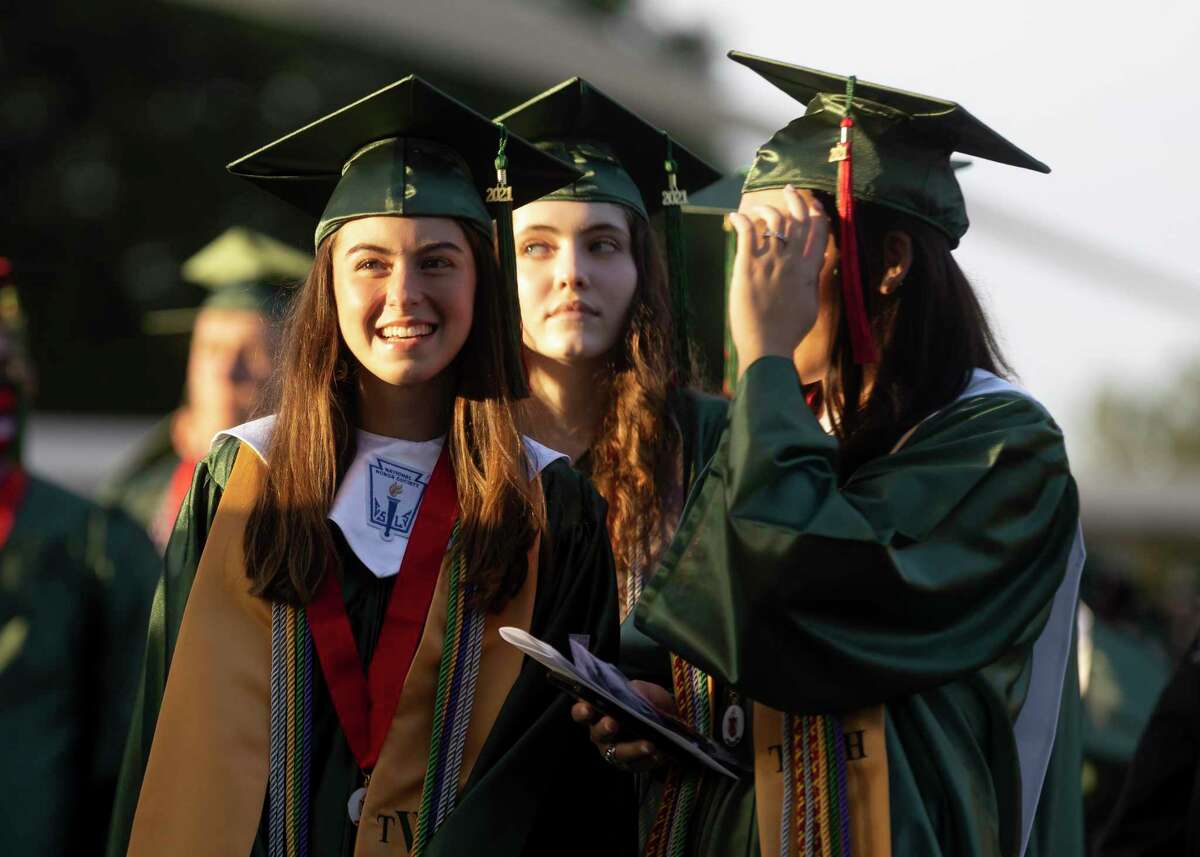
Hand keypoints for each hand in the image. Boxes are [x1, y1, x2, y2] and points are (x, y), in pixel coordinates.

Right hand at [569, 680, 674, 771]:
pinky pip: (638, 764)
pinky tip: (658, 753)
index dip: (581, 710)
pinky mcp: (631, 764)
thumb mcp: (647, 692)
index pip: (582, 711)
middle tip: (612, 723)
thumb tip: (635, 689)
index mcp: (599, 711)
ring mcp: (615, 750)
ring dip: (632, 748)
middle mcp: (602, 733)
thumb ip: (640, 689)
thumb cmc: (649, 704)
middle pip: (597, 733)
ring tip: (648, 744)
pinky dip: (648, 758)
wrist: (671, 724)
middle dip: (604, 728)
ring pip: (618, 752)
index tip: (587, 707)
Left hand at [727, 185, 828, 376]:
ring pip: (773, 221)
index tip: (812, 203)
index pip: (819, 233)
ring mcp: (770, 262)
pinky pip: (746, 233)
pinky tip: (736, 216)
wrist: (768, 345)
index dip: (816, 214)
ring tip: (761, 209)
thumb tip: (814, 266)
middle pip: (798, 220)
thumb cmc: (789, 331)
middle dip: (795, 201)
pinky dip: (741, 220)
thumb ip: (812, 281)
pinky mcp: (748, 265)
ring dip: (767, 210)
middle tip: (789, 191)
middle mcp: (792, 261)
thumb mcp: (811, 305)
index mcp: (809, 271)